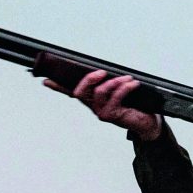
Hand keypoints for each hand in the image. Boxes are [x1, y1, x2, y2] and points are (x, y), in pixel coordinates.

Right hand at [46, 68, 163, 140]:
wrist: (146, 122)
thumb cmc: (133, 105)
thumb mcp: (118, 91)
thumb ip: (109, 81)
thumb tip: (105, 70)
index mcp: (91, 100)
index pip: (70, 92)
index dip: (57, 87)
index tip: (46, 81)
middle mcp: (93, 107)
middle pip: (79, 92)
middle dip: (89, 78)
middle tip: (101, 72)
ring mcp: (101, 112)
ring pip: (98, 92)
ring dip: (114, 82)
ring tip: (126, 78)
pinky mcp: (112, 116)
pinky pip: (115, 97)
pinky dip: (125, 87)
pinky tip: (132, 84)